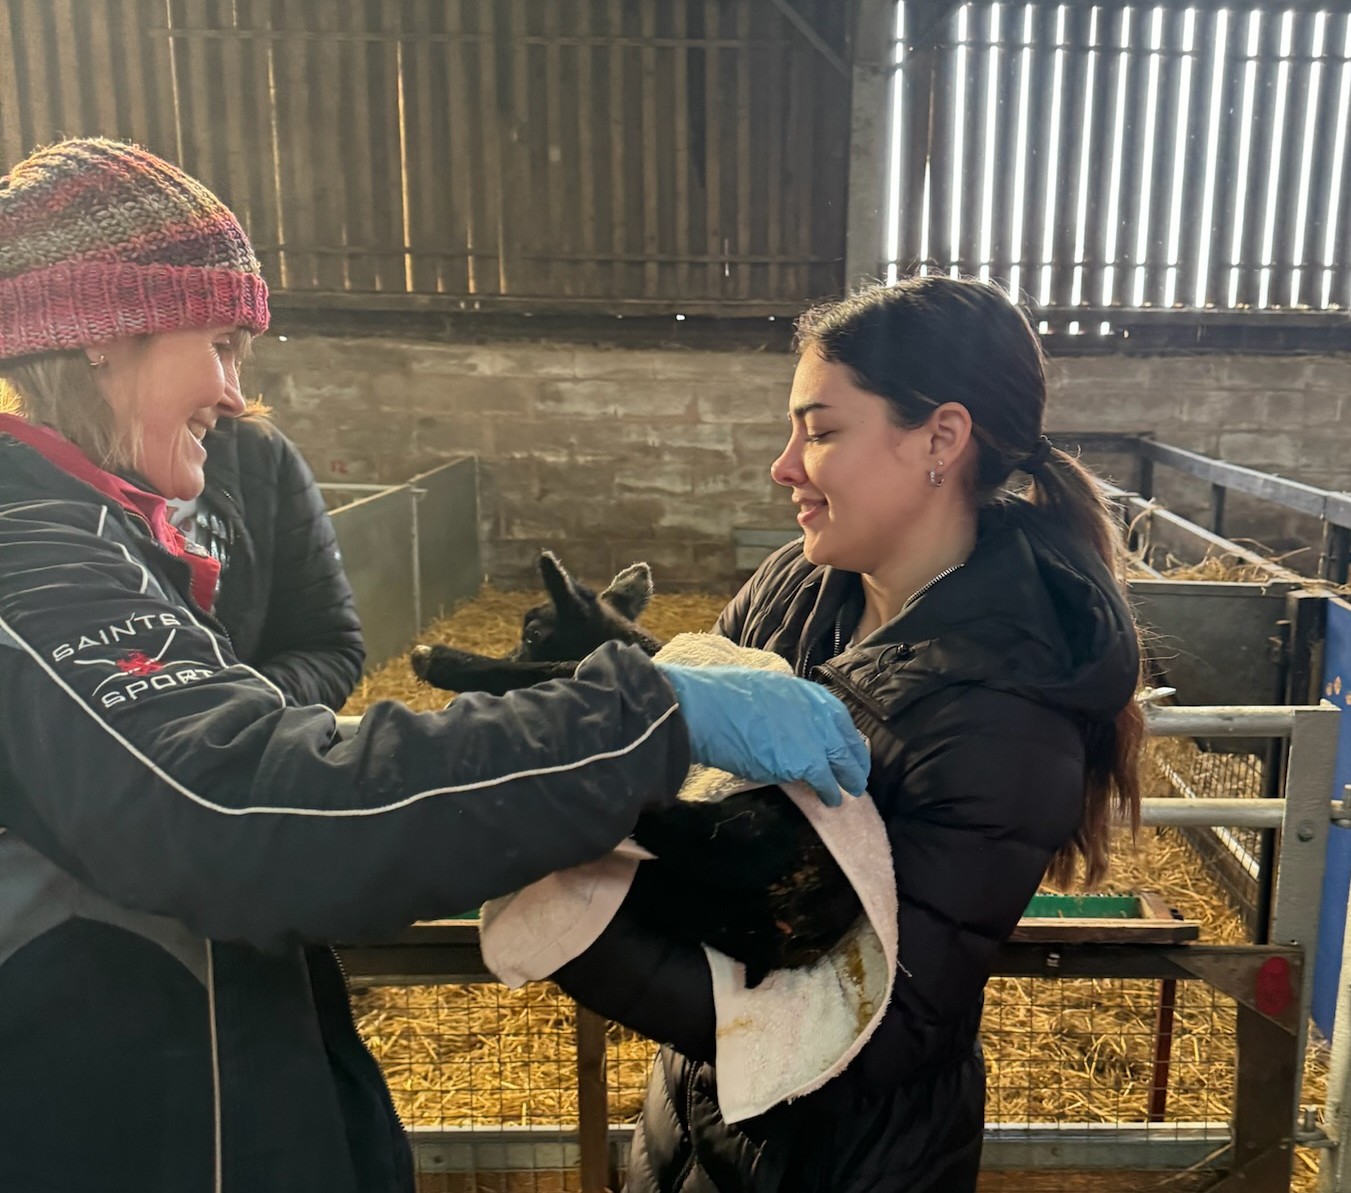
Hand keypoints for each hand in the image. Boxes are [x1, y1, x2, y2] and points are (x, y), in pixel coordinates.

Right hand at [654, 663, 869, 805]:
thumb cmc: (726, 696)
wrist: (711, 709)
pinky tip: (831, 801)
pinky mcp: (808, 764)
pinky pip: (826, 784)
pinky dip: (829, 794)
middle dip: (855, 761)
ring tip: (852, 792)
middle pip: (847, 743)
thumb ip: (787, 706)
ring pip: (843, 764)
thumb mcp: (767, 690)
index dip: (846, 738)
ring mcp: (817, 738)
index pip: (840, 719)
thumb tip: (787, 719)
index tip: (849, 748)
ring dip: (848, 780)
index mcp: (809, 693)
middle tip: (857, 775)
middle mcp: (821, 714)